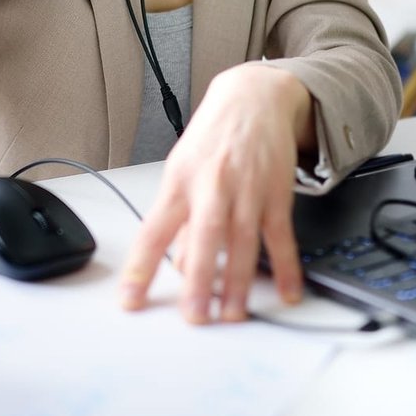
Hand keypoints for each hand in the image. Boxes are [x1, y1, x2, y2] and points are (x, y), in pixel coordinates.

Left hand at [119, 63, 313, 322]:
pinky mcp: (275, 193)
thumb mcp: (182, 170)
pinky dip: (285, 267)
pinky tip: (286, 292)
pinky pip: (280, 237)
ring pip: (242, 242)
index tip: (130, 299)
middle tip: (195, 316)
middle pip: (203, 237)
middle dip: (199, 280)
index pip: (153, 231)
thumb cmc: (212, 137)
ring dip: (238, 283)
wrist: (252, 98)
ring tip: (233, 315)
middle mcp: (211, 186)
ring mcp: (246, 190)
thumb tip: (175, 264)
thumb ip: (179, 218)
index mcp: (178, 183)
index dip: (140, 267)